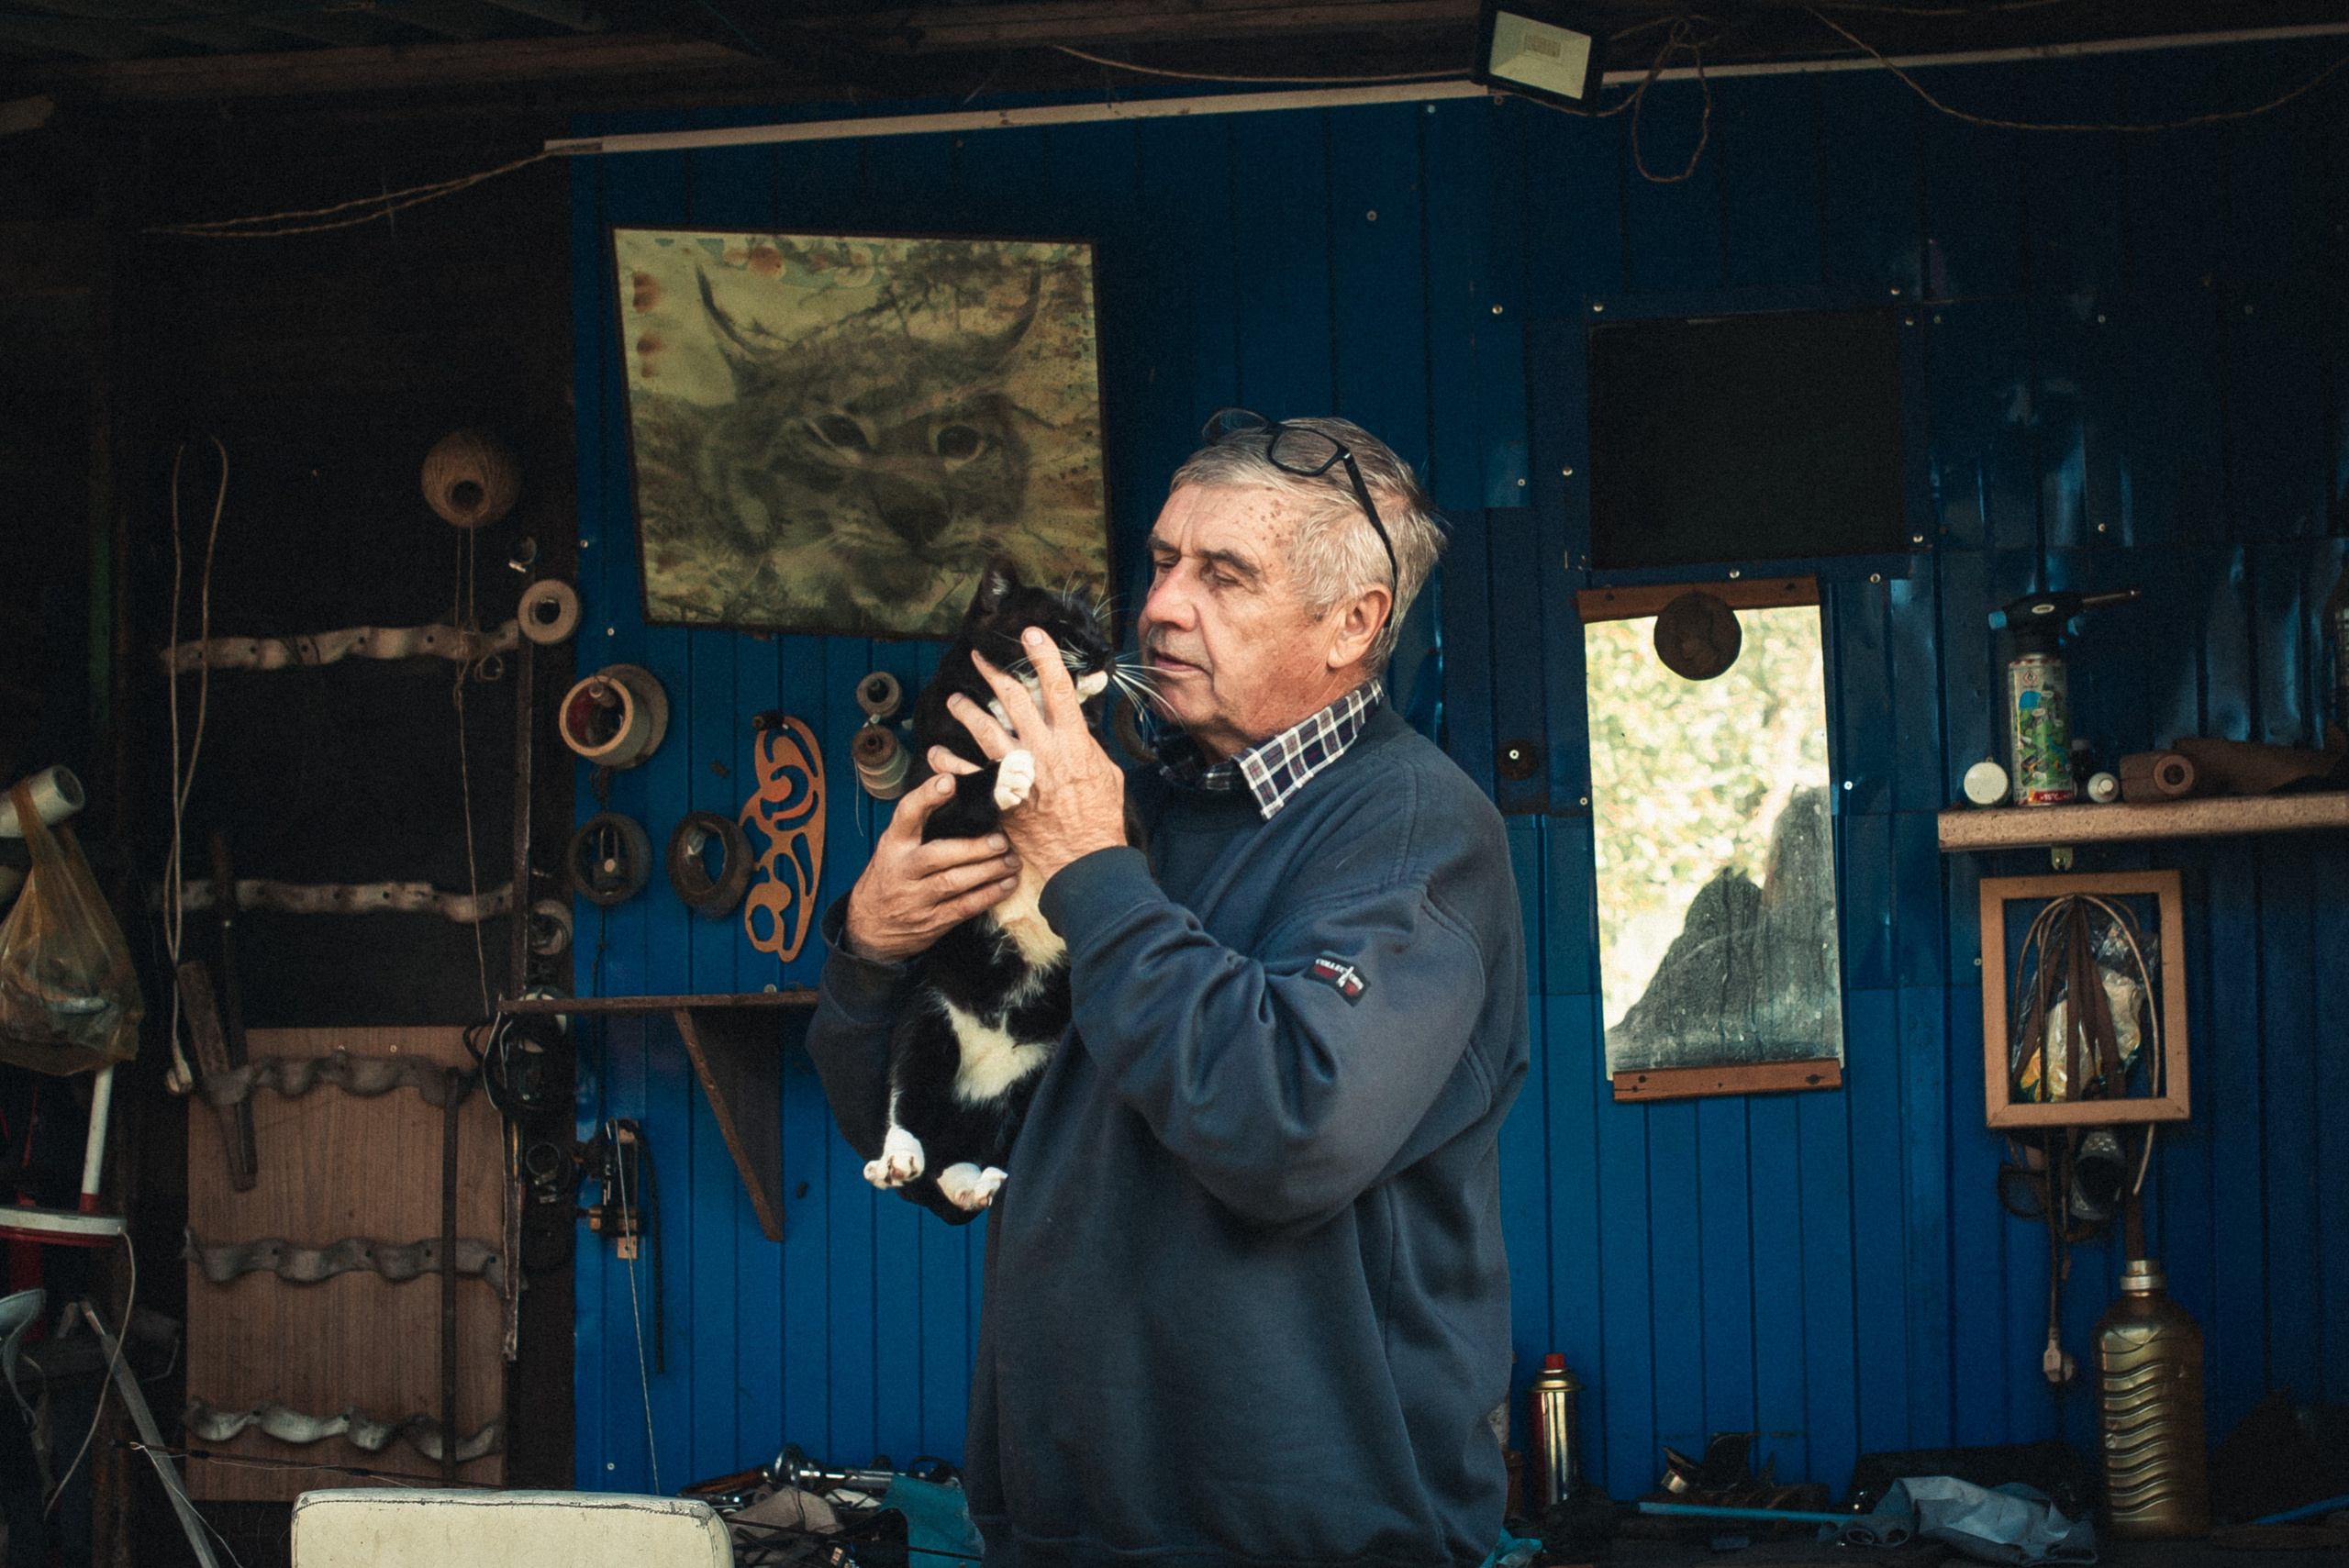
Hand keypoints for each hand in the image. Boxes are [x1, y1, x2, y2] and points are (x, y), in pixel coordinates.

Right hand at [841, 772, 1021, 962]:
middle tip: (1001, 839)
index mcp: (893, 844)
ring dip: (988, 871)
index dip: (927, 797)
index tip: (949, 782)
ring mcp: (916, 898)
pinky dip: (989, 895)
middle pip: (937, 855)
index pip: (906, 815)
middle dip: (973, 847)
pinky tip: (1007, 883)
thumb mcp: (894, 846)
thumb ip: (920, 823)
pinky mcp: (932, 921)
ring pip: (955, 882)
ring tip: (1012, 860)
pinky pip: (964, 907)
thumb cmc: (891, 876)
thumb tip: (954, 785)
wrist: (870, 927)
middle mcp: (903, 869)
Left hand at [947, 628, 1128, 884]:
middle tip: (979, 657)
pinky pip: (965, 773)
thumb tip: (1076, 729)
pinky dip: (947, 762)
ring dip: (966, 710)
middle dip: (994, 672)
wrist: (1084, 861)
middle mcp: (1041, 751)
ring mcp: (1017, 773)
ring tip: (955, 699)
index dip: (1043, 656)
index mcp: (1072, 742)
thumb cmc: (1101, 819)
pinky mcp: (1001, 796)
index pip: (1056, 687)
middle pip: (1011, 700)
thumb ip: (1087, 747)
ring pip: (983, 729)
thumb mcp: (1107, 774)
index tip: (1030, 634)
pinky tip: (936, 754)